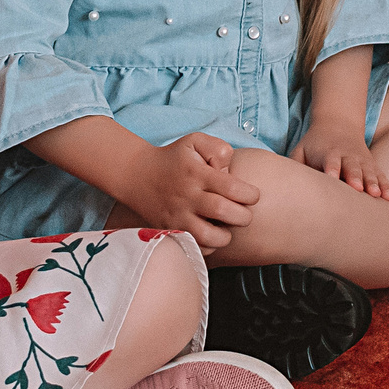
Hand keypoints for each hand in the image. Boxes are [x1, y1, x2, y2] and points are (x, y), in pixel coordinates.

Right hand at [126, 133, 259, 250]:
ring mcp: (177, 216)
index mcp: (198, 174)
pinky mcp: (170, 230)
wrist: (136, 174)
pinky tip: (211, 235)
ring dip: (225, 236)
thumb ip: (219, 149)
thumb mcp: (195, 141)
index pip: (233, 189)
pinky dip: (207, 246)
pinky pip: (194, 246)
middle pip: (224, 212)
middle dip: (243, 217)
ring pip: (208, 236)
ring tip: (227, 228)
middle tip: (243, 214)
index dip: (250, 195)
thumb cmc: (174, 158)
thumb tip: (230, 171)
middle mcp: (188, 196)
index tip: (252, 196)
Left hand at [291, 113, 388, 199]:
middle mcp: (346, 155)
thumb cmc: (314, 144)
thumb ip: (293, 166)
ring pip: (369, 171)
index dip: (332, 169)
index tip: (332, 179)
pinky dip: (385, 185)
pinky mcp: (371, 164)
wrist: (338, 124)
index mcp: (328, 152)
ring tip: (377, 195)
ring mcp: (361, 160)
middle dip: (356, 177)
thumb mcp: (300, 150)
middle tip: (358, 189)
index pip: (330, 161)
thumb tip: (282, 187)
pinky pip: (380, 175)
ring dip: (373, 182)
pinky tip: (388, 198)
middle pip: (352, 167)